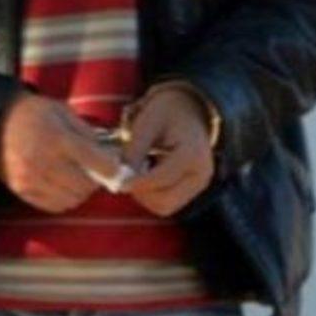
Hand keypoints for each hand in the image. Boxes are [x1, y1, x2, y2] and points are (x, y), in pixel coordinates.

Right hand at [0, 94, 120, 213]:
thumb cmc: (30, 113)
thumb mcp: (60, 110)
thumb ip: (86, 132)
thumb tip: (108, 154)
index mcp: (59, 139)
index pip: (100, 164)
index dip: (114, 169)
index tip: (116, 168)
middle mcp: (46, 162)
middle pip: (86, 186)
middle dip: (95, 180)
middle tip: (92, 171)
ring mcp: (32, 179)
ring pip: (72, 199)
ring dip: (79, 192)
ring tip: (75, 179)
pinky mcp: (22, 190)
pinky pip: (54, 206)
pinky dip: (63, 200)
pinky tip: (60, 186)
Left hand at [123, 87, 215, 216]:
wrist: (188, 109)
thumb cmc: (164, 112)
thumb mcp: (145, 125)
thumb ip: (133, 152)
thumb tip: (119, 180)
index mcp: (192, 155)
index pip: (159, 180)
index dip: (134, 182)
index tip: (114, 180)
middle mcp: (201, 174)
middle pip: (163, 202)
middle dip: (140, 192)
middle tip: (125, 174)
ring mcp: (199, 184)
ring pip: (164, 206)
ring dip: (144, 194)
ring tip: (136, 171)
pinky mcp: (192, 189)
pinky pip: (167, 202)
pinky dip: (151, 193)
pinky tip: (145, 173)